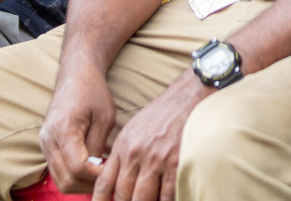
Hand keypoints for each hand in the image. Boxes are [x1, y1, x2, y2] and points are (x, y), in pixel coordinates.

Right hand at [39, 62, 115, 192]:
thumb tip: (98, 173)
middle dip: (90, 184)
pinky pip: (59, 172)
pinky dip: (75, 176)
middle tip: (110, 175)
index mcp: (63, 130)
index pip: (78, 169)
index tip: (114, 171)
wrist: (75, 75)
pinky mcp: (47, 146)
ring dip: (82, 183)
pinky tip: (92, 167)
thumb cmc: (93, 91)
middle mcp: (48, 140)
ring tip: (102, 172)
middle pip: (67, 180)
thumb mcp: (104, 117)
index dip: (97, 176)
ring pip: (61, 181)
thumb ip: (98, 146)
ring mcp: (45, 144)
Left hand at [93, 73, 211, 200]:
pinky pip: (167, 196)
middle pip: (123, 195)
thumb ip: (122, 156)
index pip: (104, 183)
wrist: (186, 98)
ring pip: (142, 199)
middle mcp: (136, 155)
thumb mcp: (133, 131)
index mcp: (123, 147)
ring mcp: (156, 160)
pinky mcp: (176, 163)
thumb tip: (115, 182)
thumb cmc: (160, 116)